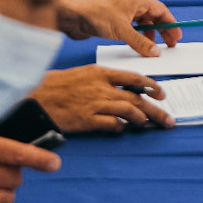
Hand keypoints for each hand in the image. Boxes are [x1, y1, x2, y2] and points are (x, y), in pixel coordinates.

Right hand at [32, 65, 174, 132]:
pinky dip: (120, 128)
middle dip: (156, 110)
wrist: (35, 97)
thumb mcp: (83, 74)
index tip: (162, 94)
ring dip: (142, 120)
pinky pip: (112, 124)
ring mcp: (95, 104)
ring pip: (129, 111)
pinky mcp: (87, 120)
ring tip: (148, 125)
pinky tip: (122, 130)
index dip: (152, 87)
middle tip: (167, 119)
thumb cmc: (56, 85)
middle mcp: (101, 87)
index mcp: (101, 73)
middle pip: (137, 98)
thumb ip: (103, 81)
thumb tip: (123, 91)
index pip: (134, 78)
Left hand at [55, 0, 182, 53]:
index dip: (170, 23)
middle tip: (169, 46)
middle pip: (153, 18)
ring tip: (152, 50)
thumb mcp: (122, 30)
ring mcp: (121, 14)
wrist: (72, 15)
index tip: (176, 36)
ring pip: (141, 25)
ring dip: (148, 37)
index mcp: (137, 1)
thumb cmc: (95, 13)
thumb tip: (155, 51)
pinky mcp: (112, 23)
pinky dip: (136, 39)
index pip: (161, 10)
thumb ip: (141, 42)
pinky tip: (136, 48)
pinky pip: (130, 31)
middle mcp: (130, 6)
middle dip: (162, 32)